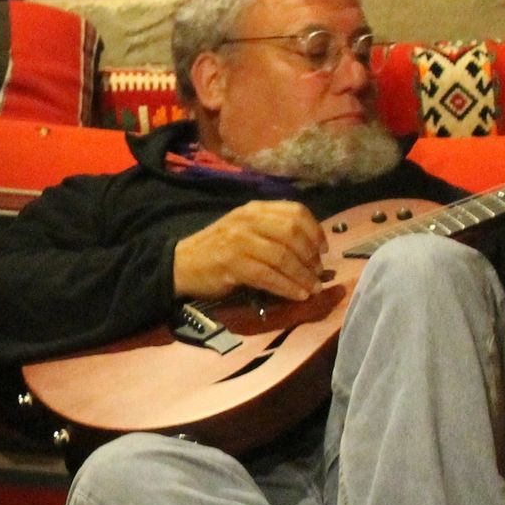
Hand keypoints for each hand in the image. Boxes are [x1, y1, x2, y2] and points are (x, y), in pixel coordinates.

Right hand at [172, 201, 328, 302]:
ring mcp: (238, 241)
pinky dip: (286, 287)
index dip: (315, 231)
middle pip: (292, 233)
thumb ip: (273, 231)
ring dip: (302, 275)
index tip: (323, 250)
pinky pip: (267, 276)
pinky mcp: (231, 264)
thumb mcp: (245, 229)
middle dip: (310, 256)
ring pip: (282, 256)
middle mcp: (247, 220)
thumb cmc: (218, 249)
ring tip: (312, 288)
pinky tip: (296, 295)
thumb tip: (312, 250)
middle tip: (317, 273)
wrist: (182, 264)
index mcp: (254, 209)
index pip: (295, 211)